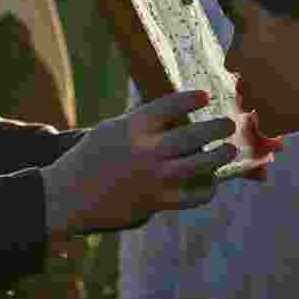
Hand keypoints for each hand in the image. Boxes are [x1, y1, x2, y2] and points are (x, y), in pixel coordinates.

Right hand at [41, 90, 236, 239]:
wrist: (68, 196)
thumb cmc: (89, 158)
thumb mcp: (111, 129)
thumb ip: (141, 122)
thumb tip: (175, 114)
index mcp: (132, 127)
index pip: (170, 105)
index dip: (192, 98)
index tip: (206, 96)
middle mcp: (145, 150)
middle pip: (194, 135)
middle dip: (218, 127)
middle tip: (230, 124)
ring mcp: (153, 177)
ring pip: (200, 164)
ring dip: (220, 155)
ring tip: (230, 149)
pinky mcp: (156, 202)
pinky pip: (193, 195)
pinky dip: (207, 188)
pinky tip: (212, 181)